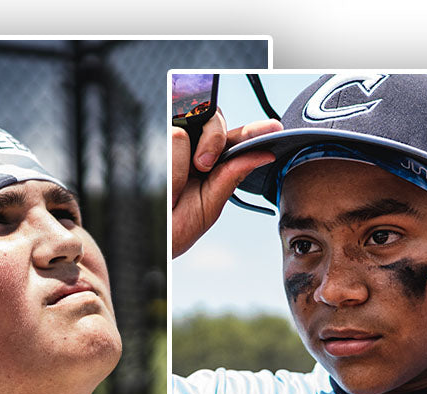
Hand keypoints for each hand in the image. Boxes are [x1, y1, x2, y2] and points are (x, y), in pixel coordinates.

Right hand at [171, 109, 282, 257]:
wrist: (152, 238)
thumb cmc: (181, 226)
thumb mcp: (212, 202)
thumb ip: (233, 174)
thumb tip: (263, 154)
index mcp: (216, 163)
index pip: (238, 139)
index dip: (256, 130)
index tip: (274, 128)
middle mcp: (197, 149)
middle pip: (216, 122)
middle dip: (215, 139)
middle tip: (204, 165)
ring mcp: (177, 144)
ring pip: (193, 130)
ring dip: (190, 157)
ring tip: (183, 182)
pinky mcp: (159, 142)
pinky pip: (176, 137)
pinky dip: (175, 163)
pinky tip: (171, 181)